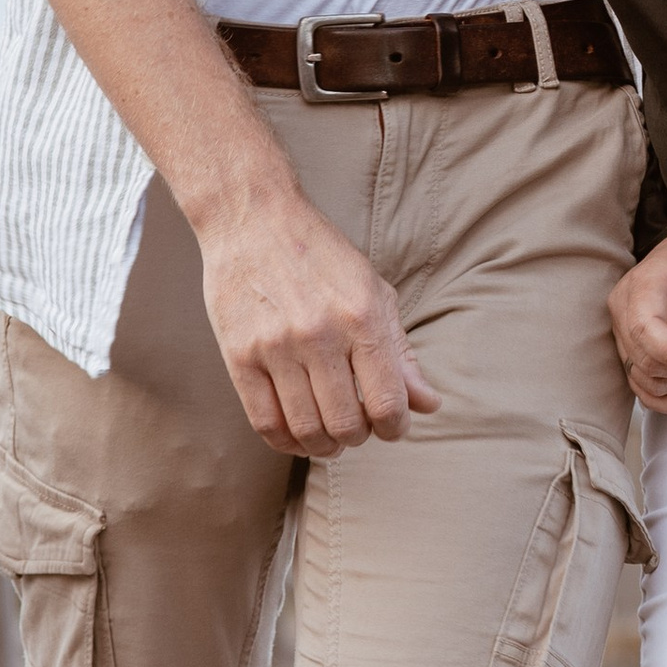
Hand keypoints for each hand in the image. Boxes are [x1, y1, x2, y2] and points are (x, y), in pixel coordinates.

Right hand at [194, 187, 442, 456]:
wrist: (255, 220)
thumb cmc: (322, 257)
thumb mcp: (374, 292)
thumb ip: (400, 352)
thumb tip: (428, 404)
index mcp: (362, 316)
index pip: (387, 401)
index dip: (395, 428)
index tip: (392, 427)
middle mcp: (320, 334)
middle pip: (345, 424)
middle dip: (359, 438)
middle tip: (359, 427)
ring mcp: (276, 347)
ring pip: (305, 430)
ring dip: (323, 446)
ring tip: (330, 436)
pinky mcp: (239, 357)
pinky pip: (265, 423)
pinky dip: (286, 443)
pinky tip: (298, 436)